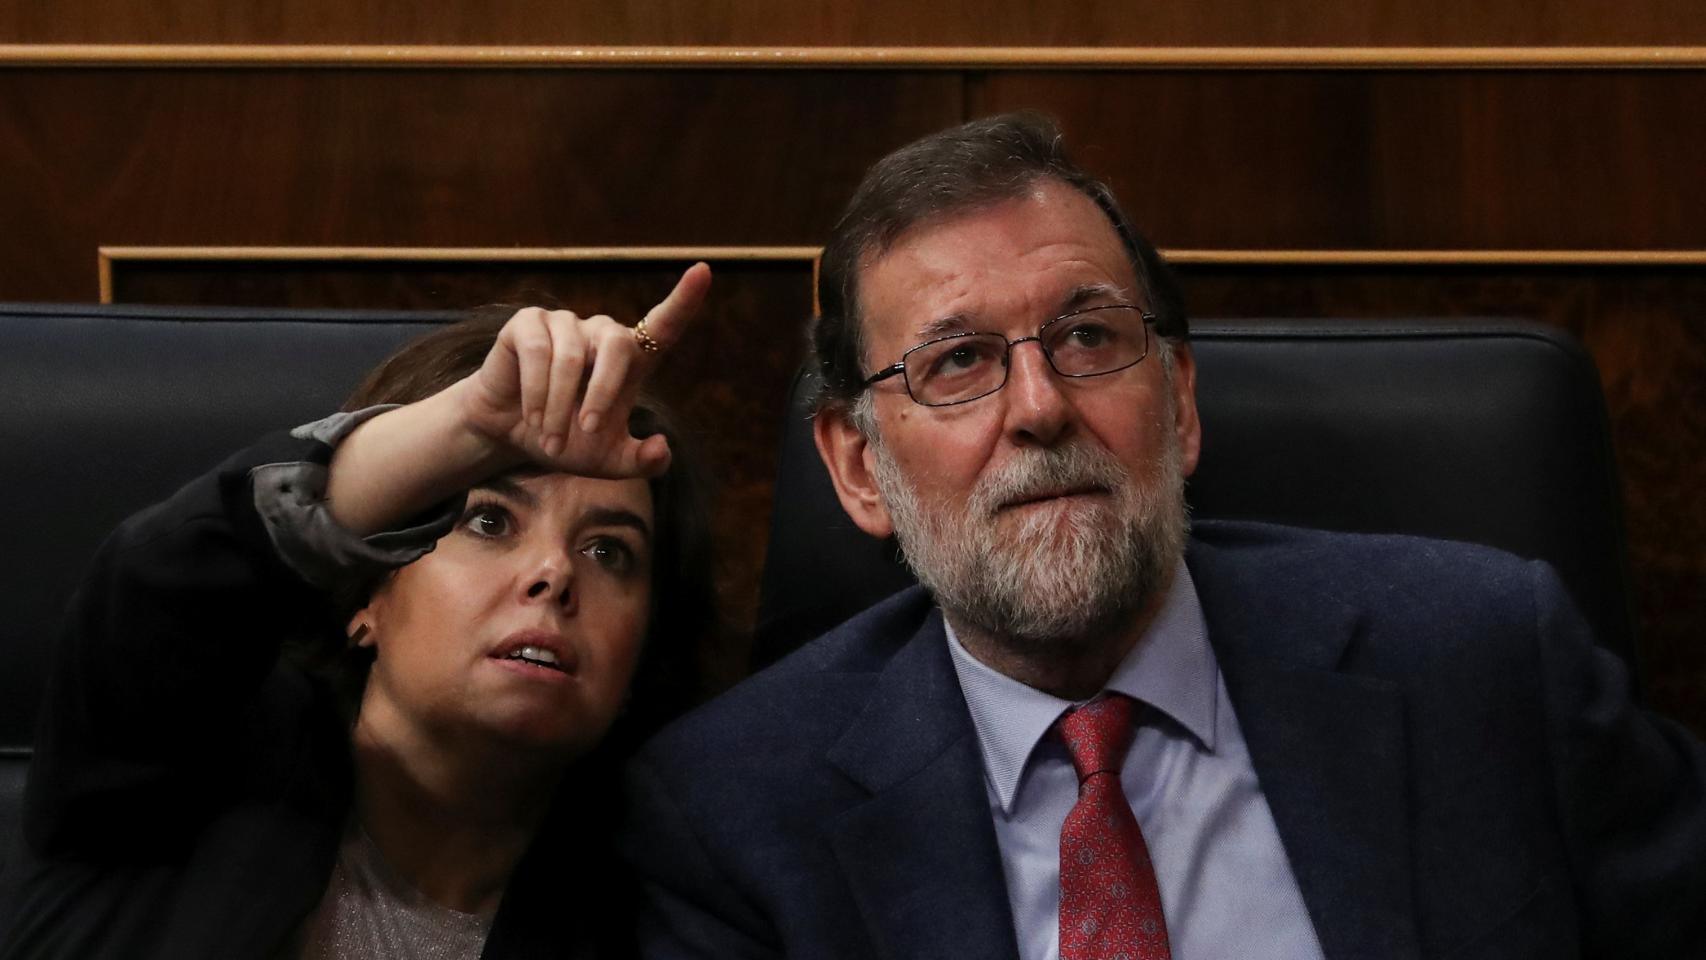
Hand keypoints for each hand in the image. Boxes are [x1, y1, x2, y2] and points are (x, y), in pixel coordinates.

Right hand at [456, 262, 710, 479]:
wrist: (511, 437)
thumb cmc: (567, 441)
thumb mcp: (608, 461)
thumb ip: (642, 462)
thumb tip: (662, 447)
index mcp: (631, 360)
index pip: (664, 325)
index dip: (684, 298)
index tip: (703, 270)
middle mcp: (601, 334)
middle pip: (617, 345)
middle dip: (603, 394)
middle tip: (588, 431)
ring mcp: (565, 324)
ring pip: (570, 359)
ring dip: (560, 408)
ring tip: (551, 440)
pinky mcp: (528, 323)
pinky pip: (537, 352)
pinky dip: (536, 392)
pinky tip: (533, 417)